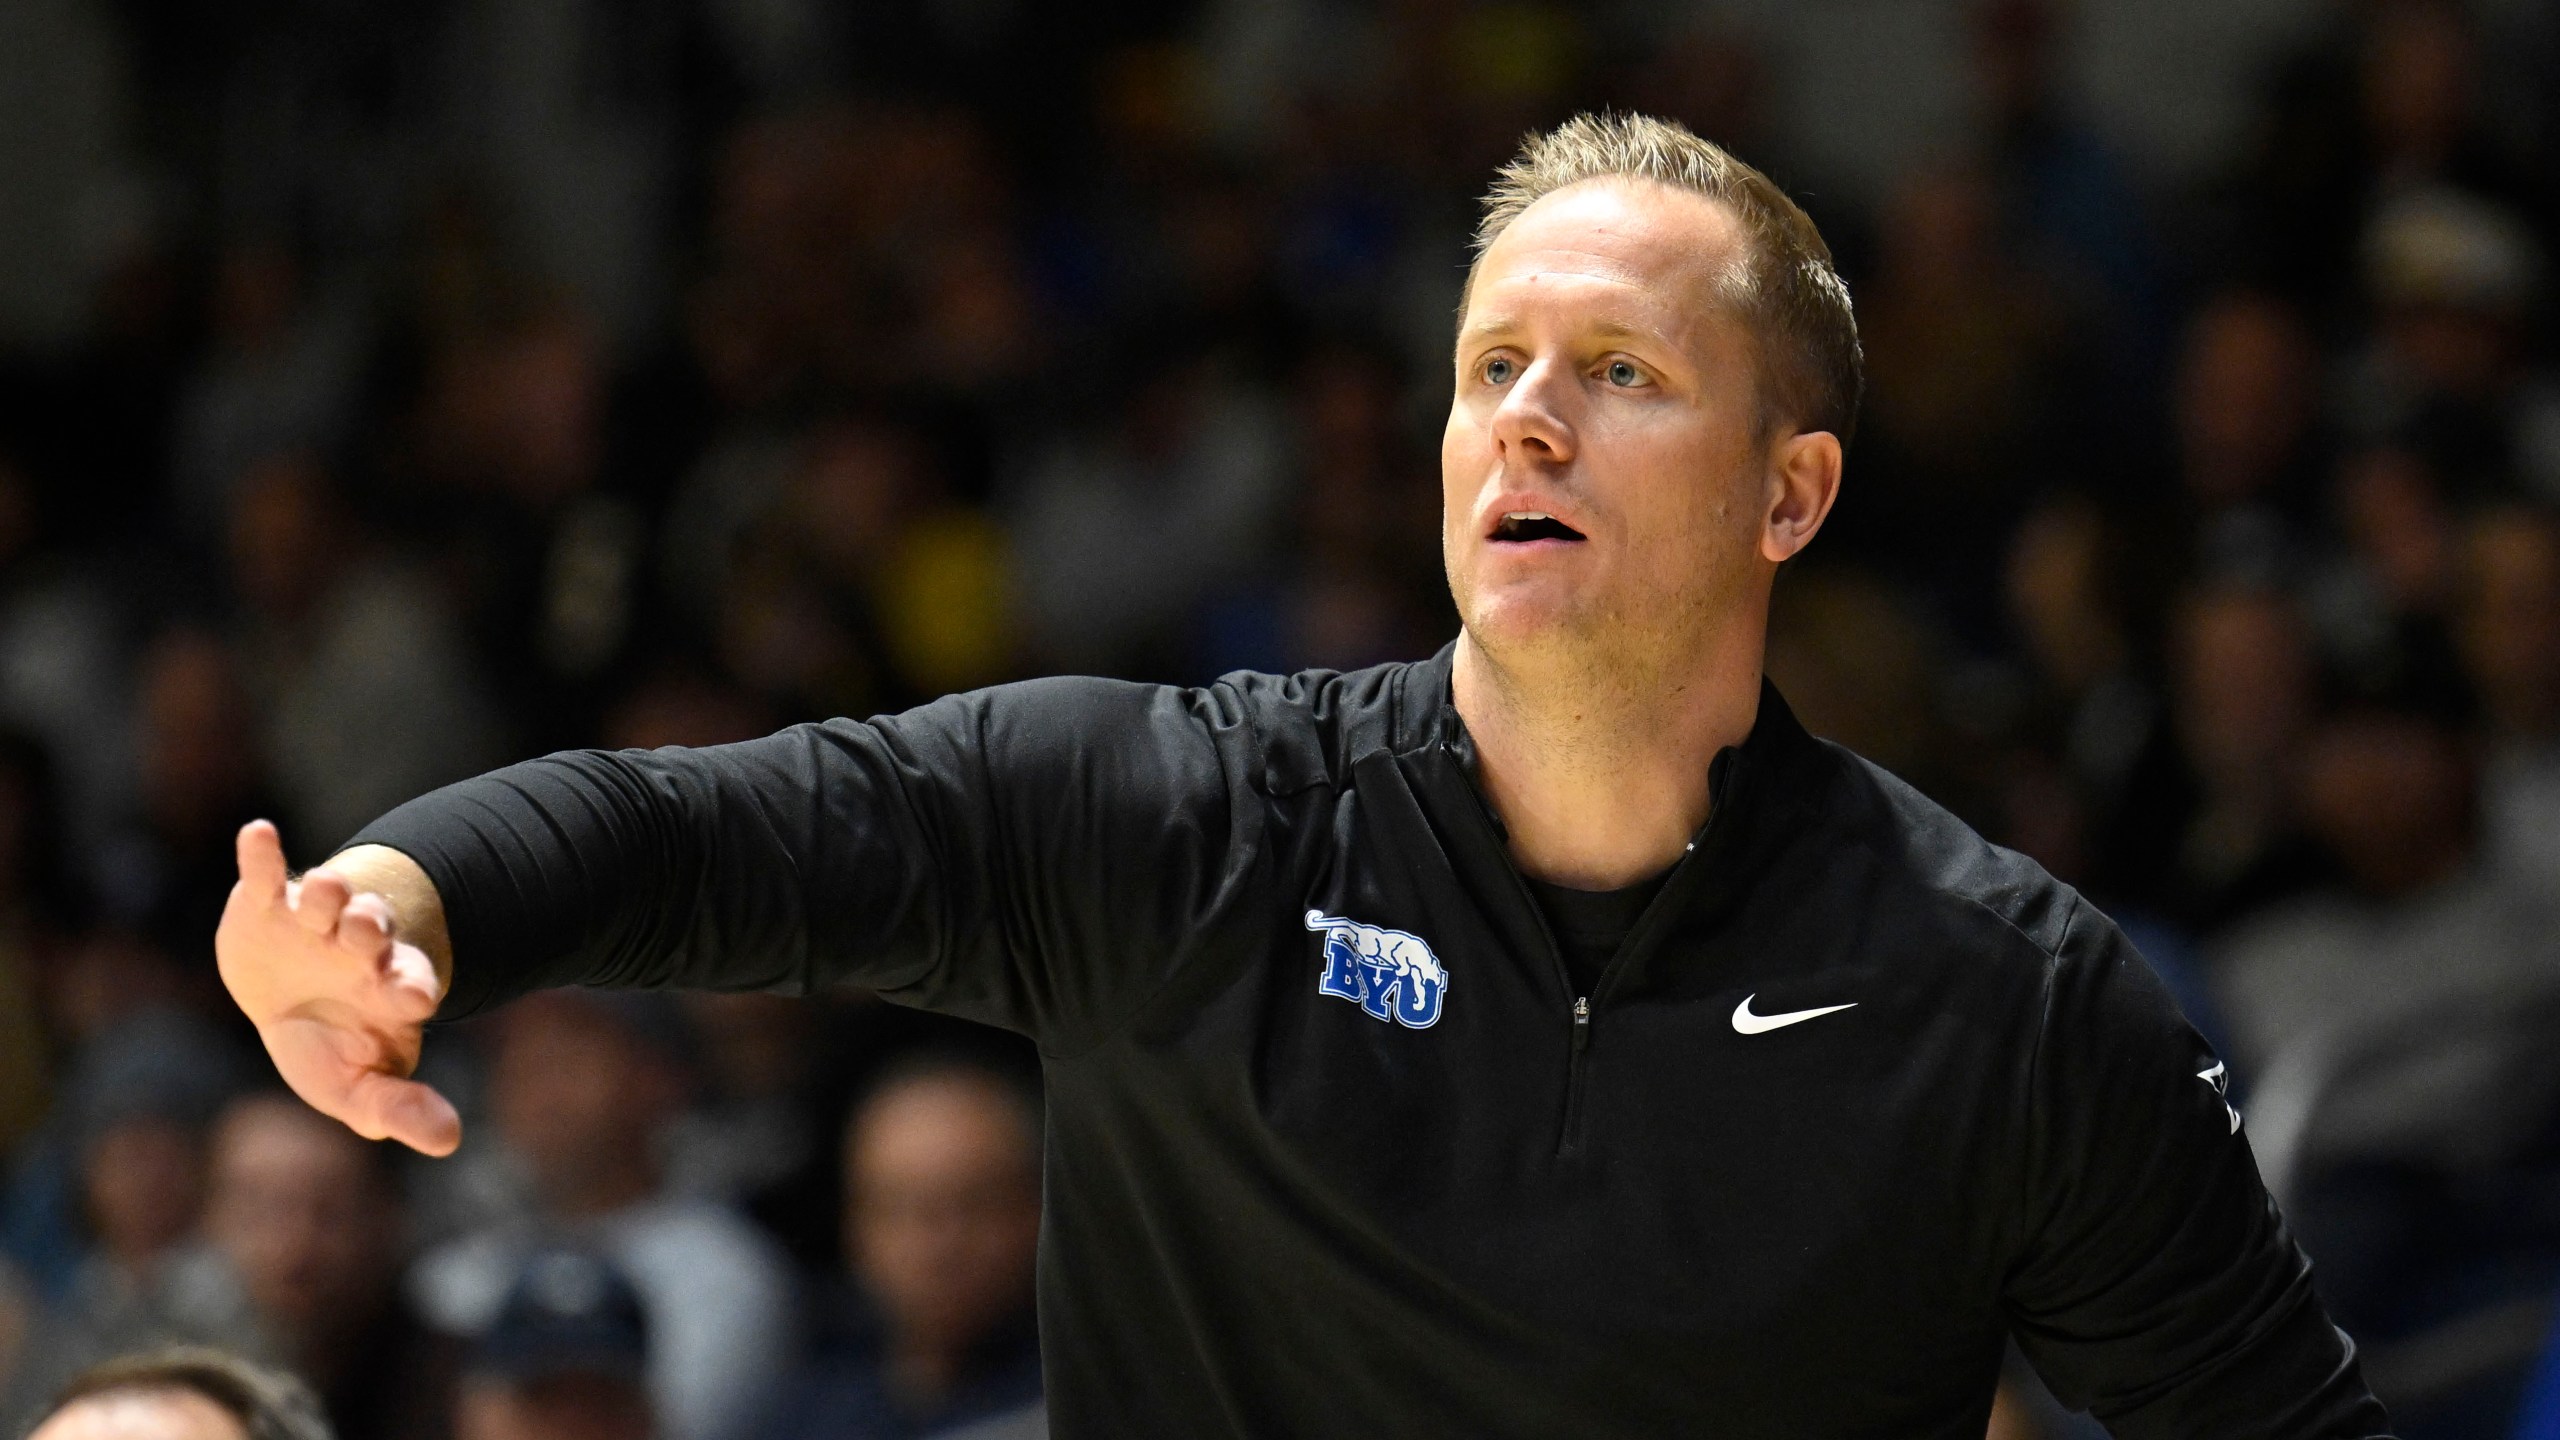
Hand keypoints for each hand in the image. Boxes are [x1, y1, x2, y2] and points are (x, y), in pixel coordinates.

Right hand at [216, 820, 462, 1154]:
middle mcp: (359, 946)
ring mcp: (316, 919)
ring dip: (332, 893)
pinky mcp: (269, 902)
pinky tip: (259, 835)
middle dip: (372, 926)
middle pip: (374, 927)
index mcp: (389, 986)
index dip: (413, 984)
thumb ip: (398, 1108)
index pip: (411, 979)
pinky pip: (271, 871)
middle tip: (365, 935)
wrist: (285, 1004)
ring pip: (332, 894)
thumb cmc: (332, 1048)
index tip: (417, 995)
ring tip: (325, 896)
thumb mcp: (358, 1088)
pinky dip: (264, 853)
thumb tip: (450, 1141)